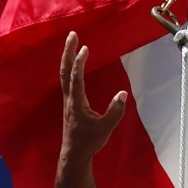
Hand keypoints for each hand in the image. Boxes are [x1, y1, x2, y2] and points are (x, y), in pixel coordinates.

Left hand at [60, 33, 128, 160]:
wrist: (74, 153)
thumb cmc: (89, 141)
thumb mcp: (105, 128)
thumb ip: (115, 111)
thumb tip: (123, 94)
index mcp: (76, 103)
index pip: (76, 79)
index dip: (79, 63)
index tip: (84, 48)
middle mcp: (69, 98)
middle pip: (65, 71)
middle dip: (68, 52)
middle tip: (72, 35)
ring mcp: (67, 100)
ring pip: (64, 74)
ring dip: (67, 57)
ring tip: (71, 42)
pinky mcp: (69, 102)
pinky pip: (67, 80)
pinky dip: (69, 67)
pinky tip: (72, 63)